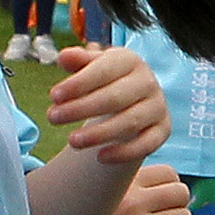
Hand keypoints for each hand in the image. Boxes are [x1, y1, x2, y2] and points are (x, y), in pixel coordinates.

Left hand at [43, 43, 169, 164]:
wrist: (132, 100)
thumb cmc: (104, 82)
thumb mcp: (91, 68)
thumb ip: (78, 61)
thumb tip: (64, 56)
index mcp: (129, 61)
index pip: (104, 70)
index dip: (78, 83)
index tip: (53, 96)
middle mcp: (148, 82)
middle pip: (115, 97)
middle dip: (81, 109)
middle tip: (52, 118)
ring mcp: (157, 107)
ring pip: (130, 122)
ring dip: (99, 133)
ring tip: (71, 141)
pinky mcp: (162, 130)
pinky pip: (146, 144)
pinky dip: (124, 152)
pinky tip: (100, 157)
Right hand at [87, 162, 194, 214]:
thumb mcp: (90, 185)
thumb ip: (114, 170)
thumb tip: (131, 146)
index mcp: (122, 182)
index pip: (169, 173)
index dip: (167, 184)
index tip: (157, 194)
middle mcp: (133, 202)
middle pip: (181, 193)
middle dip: (175, 203)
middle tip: (162, 212)